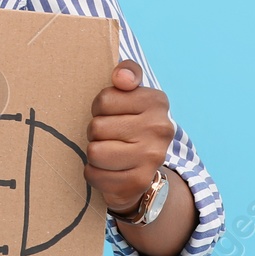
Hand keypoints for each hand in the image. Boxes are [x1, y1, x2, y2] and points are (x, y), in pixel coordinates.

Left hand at [84, 60, 174, 214]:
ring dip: (94, 153)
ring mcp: (152, 158)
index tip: (112, 114)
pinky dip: (94, 173)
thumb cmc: (129, 122)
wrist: (145, 167)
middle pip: (97, 127)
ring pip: (95, 152)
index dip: (99, 108)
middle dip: (95, 132)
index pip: (104, 100)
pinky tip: (108, 170)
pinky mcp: (139, 182)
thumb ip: (127, 72)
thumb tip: (121, 78)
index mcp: (157, 101)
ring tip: (108, 151)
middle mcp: (160, 129)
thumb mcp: (130, 92)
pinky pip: (94, 175)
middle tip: (109, 136)